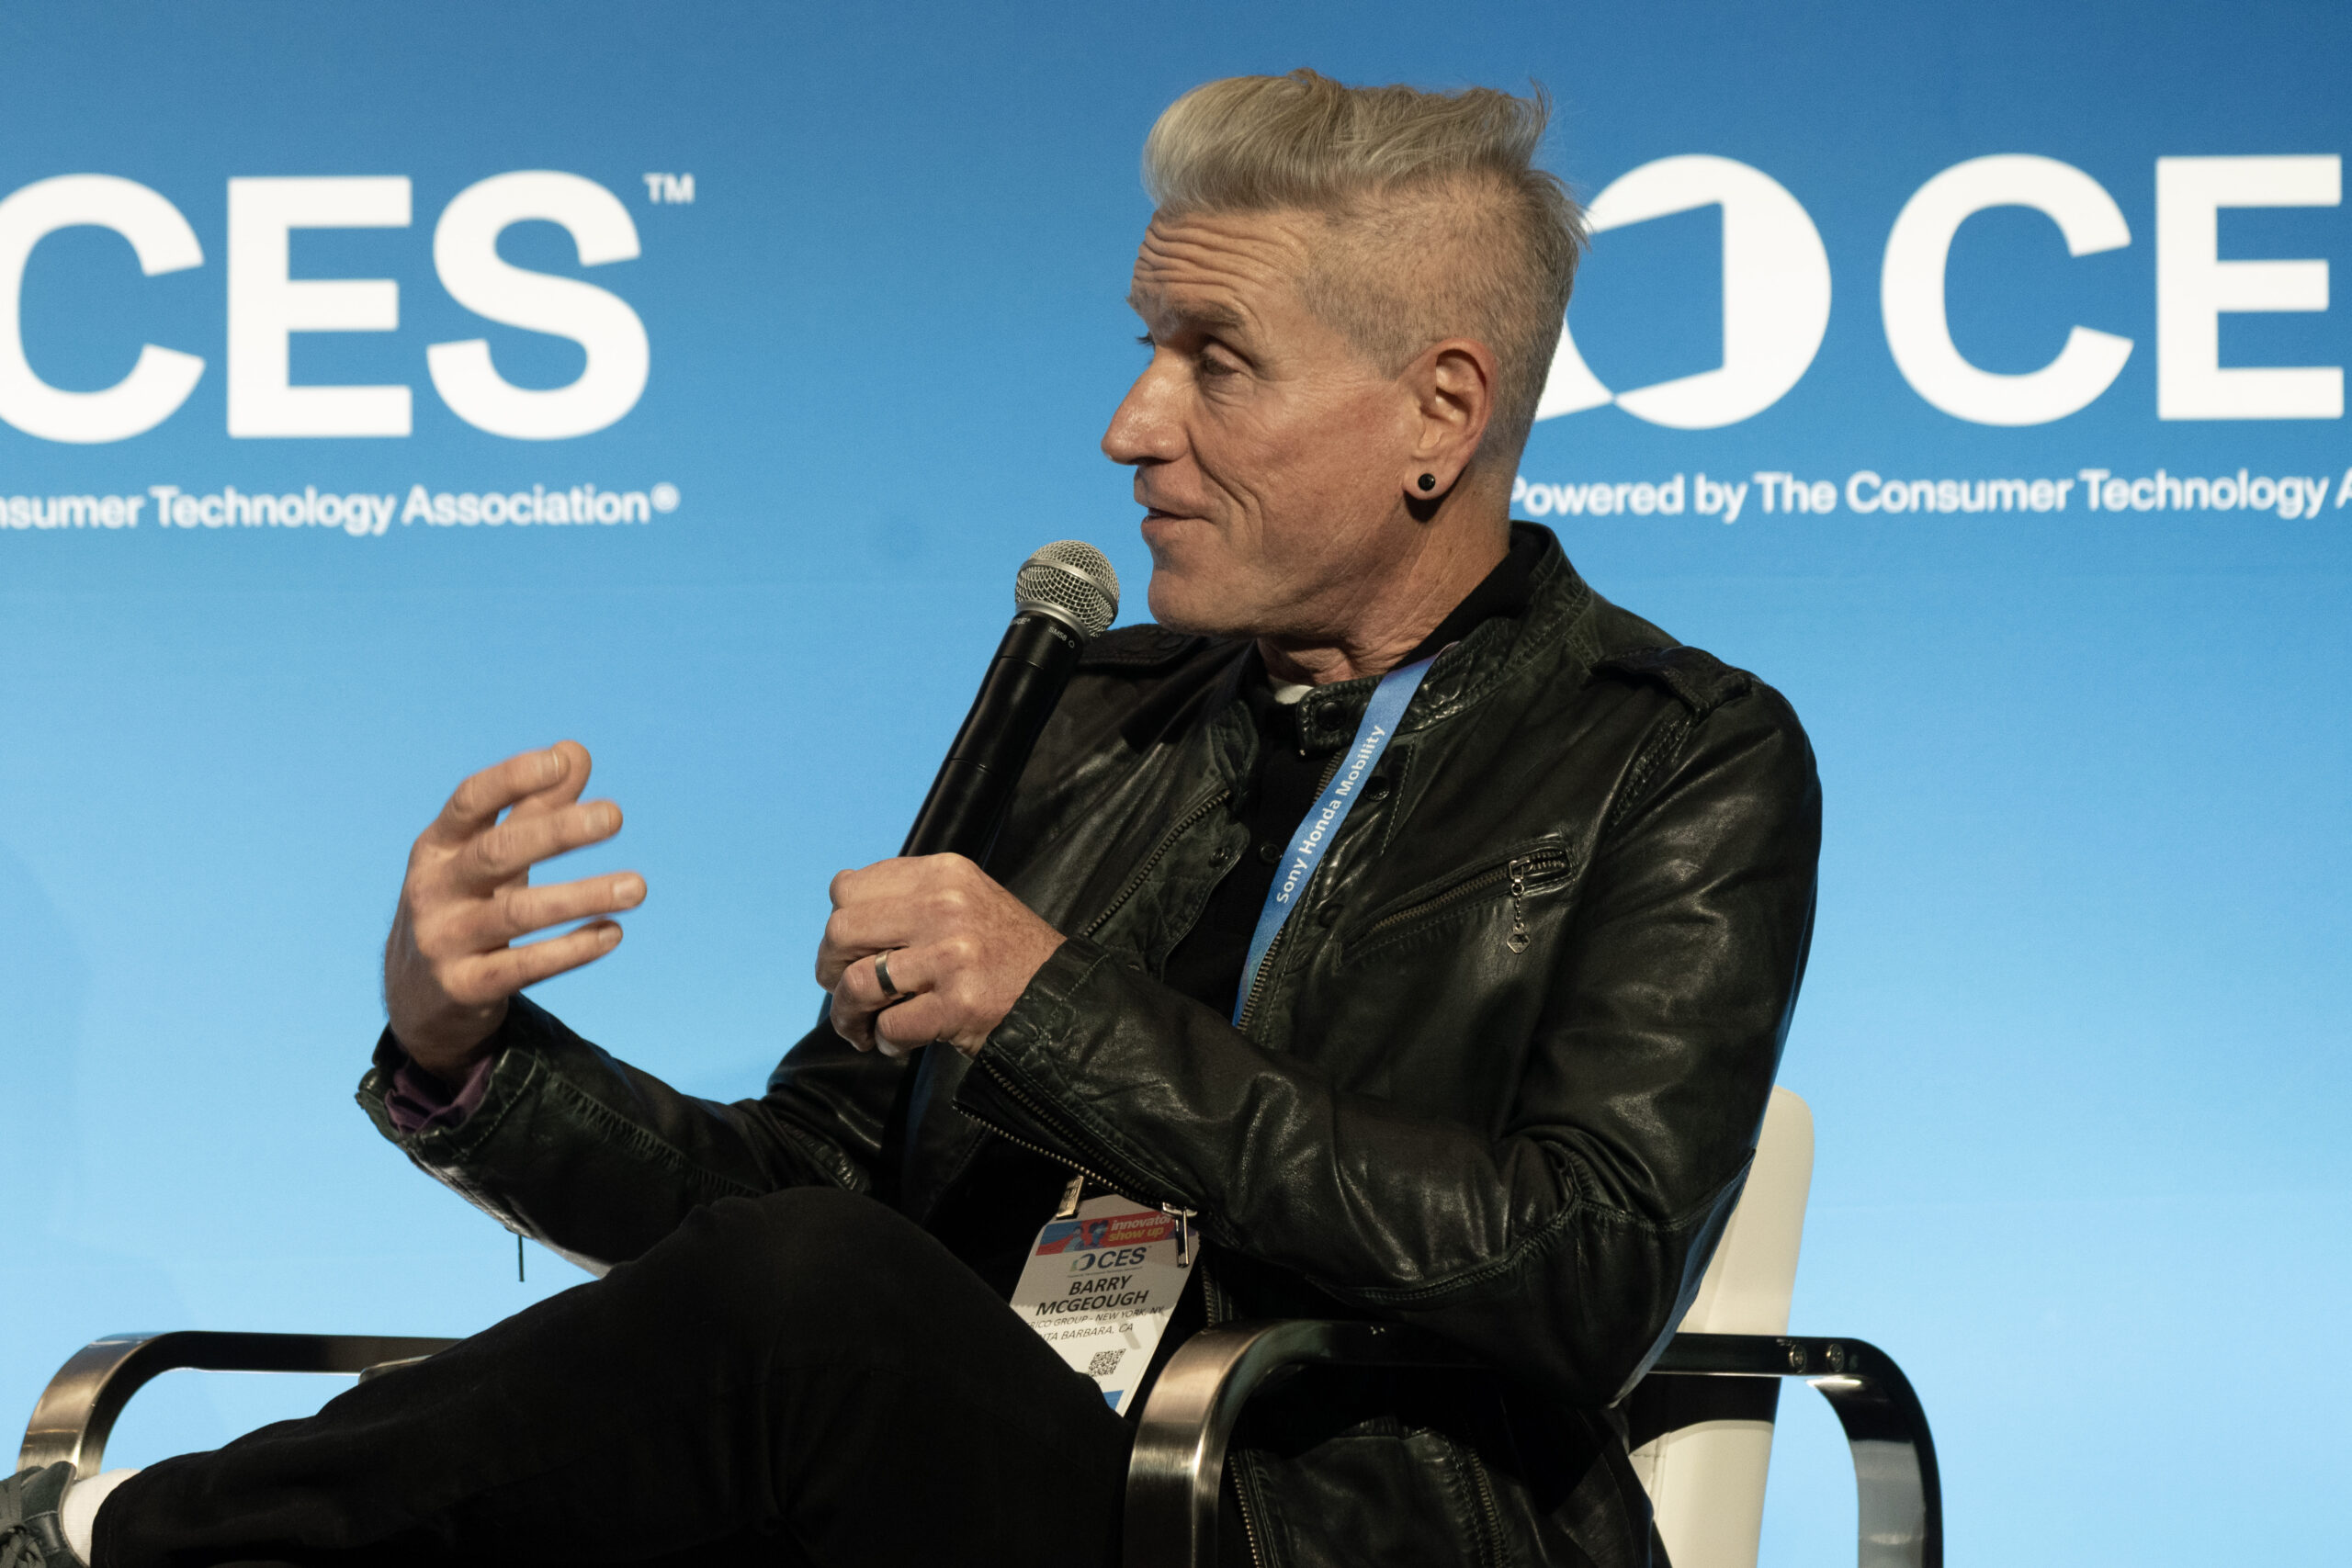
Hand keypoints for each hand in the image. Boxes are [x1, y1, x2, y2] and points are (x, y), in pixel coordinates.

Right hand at [383, 741, 644, 1080]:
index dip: (512, 778)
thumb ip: (531, 806)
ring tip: (638, 887)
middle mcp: (433, 889)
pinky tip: (613, 932)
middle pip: (497, 852)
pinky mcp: (465, 986)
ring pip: (518, 914)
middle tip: (615, 814)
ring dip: (582, 896)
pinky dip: (572, 949)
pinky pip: (524, 966)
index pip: (470, 801)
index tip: (562, 763)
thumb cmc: (465, 903)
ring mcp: (444, 940)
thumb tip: (574, 752)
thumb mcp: (487, 853)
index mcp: (437, 846)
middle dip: (557, 831)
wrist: (416, 994)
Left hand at [817, 854, 1064, 1058]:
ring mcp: (953, 955)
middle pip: (841, 931)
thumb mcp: (964, 898)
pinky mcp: (959, 1004)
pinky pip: (890, 1026)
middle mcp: (946, 906)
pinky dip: (884, 1041)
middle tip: (842, 991)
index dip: (839, 922)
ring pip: (856, 983)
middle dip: (829, 969)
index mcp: (943, 873)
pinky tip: (898, 1042)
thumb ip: (910, 896)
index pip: (848, 887)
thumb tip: (841, 905)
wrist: (1061, 996)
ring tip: (861, 1027)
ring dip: (847, 1015)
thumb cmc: (1003, 952)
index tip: (851, 949)